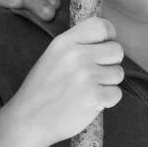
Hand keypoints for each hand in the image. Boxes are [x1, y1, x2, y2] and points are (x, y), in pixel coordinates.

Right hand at [10, 17, 123, 145]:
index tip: (104, 48)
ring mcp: (86, 76)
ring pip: (118, 73)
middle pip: (117, 50)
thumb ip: (77, 46)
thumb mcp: (53, 56)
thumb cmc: (42, 90)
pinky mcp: (94, 97)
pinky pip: (116, 94)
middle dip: (111, 63)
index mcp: (65, 42)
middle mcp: (77, 56)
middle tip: (96, 74)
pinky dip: (107, 101)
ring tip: (88, 90)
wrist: (29, 120)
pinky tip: (90, 103)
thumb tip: (105, 41)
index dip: (109, 37)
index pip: (102, 26)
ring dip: (108, 84)